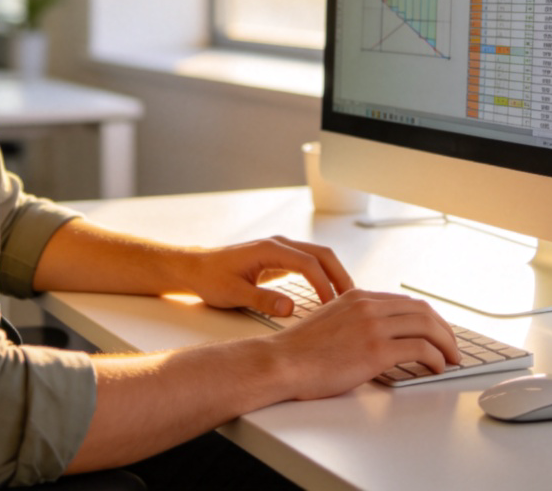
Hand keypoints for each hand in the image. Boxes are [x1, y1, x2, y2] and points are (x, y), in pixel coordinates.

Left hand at [177, 236, 354, 314]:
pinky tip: (330, 295)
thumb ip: (262, 300)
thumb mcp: (234, 293)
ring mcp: (280, 250)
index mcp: (270, 249)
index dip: (325, 285)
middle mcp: (279, 244)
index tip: (334, 307)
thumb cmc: (211, 278)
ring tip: (348, 300)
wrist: (196, 268)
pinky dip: (324, 275)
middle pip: (321, 254)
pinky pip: (310, 263)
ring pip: (318, 256)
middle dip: (340, 276)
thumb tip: (290, 308)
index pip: (309, 264)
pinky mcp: (279, 258)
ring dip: (335, 275)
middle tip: (355, 302)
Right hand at [271, 289, 461, 399]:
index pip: (405, 301)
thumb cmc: (301, 350)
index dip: (428, 317)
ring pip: (427, 326)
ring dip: (446, 344)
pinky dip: (436, 359)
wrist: (283, 361)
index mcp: (356, 296)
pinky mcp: (375, 350)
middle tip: (452, 347)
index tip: (437, 332)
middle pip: (422, 309)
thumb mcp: (331, 321)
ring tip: (451, 359)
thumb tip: (378, 334)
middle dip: (444, 329)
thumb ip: (355, 320)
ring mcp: (372, 326)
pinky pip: (420, 349)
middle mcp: (367, 305)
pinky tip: (436, 368)